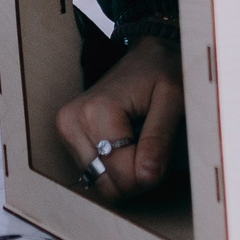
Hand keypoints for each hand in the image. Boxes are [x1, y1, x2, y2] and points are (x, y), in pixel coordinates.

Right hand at [55, 37, 182, 202]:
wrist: (146, 54)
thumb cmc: (162, 71)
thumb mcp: (173, 99)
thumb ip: (159, 139)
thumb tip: (147, 176)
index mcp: (96, 111)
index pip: (122, 174)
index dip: (150, 174)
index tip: (164, 154)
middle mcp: (72, 122)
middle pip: (106, 185)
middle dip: (136, 179)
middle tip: (154, 154)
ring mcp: (66, 130)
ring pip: (99, 184)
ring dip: (126, 176)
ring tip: (142, 146)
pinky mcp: (68, 136)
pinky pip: (94, 175)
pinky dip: (115, 171)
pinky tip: (127, 147)